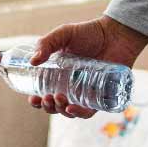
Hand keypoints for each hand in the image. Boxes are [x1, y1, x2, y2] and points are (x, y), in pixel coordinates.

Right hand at [28, 15, 147, 119]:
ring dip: (60, 110)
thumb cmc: (89, 33)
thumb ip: (46, 43)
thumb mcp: (63, 34)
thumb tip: (32, 61)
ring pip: (69, 111)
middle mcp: (71, 87)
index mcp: (59, 76)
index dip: (37, 101)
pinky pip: (88, 112)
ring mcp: (85, 93)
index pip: (44, 94)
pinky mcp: (100, 97)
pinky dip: (79, 113)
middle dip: (48, 107)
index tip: (32, 98)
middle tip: (47, 97)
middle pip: (55, 106)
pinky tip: (71, 108)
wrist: (115, 34)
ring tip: (58, 98)